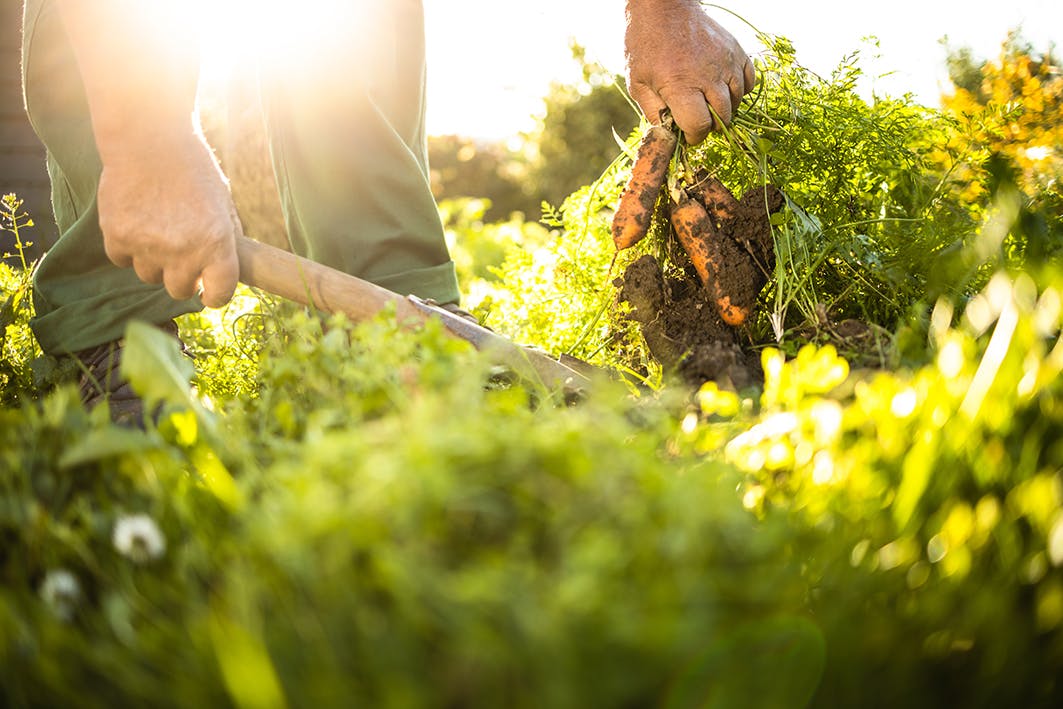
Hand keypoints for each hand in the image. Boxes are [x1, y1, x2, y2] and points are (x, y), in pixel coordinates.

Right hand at [97, 132, 241, 307]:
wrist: (150, 139)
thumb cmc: (192, 169)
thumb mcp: (223, 202)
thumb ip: (226, 237)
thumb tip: (230, 267)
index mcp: (216, 244)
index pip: (219, 294)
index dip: (215, 295)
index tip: (209, 292)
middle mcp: (182, 251)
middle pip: (178, 290)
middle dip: (181, 277)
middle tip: (180, 256)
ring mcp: (147, 246)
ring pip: (149, 276)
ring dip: (153, 261)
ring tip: (157, 230)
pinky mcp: (117, 236)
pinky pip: (122, 259)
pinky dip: (127, 248)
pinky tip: (135, 223)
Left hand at [625, 0, 755, 143]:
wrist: (664, 9)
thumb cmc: (646, 46)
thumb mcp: (638, 84)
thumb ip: (653, 114)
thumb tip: (669, 135)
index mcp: (681, 85)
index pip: (699, 126)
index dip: (693, 137)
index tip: (687, 134)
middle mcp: (708, 75)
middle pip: (722, 118)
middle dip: (709, 126)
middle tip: (696, 118)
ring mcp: (726, 62)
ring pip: (736, 102)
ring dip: (724, 110)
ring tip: (707, 103)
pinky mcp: (736, 51)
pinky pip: (749, 82)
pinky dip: (739, 91)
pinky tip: (723, 89)